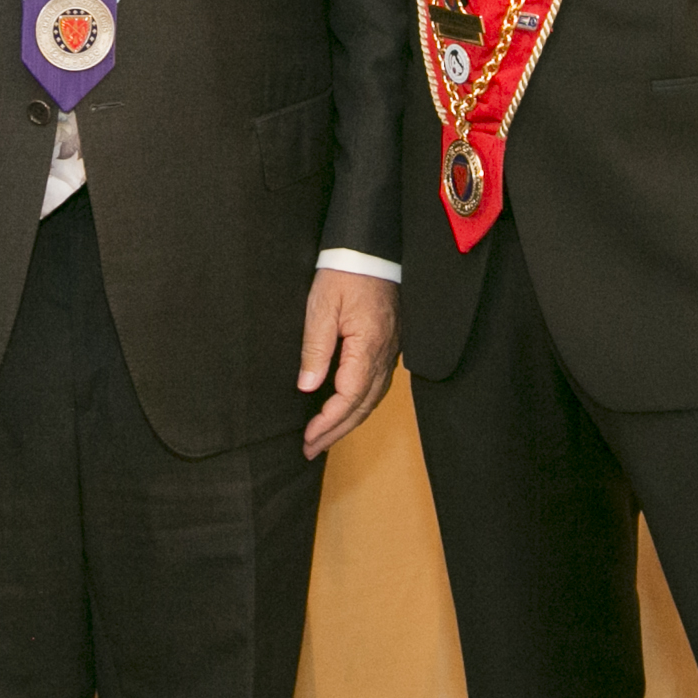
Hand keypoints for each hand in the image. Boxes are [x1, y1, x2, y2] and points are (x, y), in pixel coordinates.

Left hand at [296, 268, 398, 459]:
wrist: (371, 248)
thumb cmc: (345, 272)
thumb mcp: (321, 307)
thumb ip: (315, 349)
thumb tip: (307, 387)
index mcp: (367, 346)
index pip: (349, 397)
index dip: (328, 422)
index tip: (308, 437)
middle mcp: (385, 354)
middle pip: (363, 406)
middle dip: (336, 432)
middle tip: (311, 450)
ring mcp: (390, 351)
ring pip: (372, 399)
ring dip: (348, 422)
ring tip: (325, 438)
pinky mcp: (389, 346)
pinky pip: (377, 385)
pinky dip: (360, 405)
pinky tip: (346, 410)